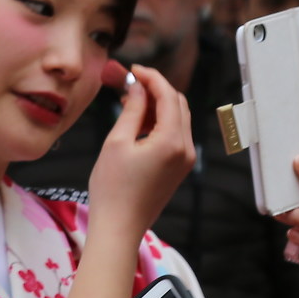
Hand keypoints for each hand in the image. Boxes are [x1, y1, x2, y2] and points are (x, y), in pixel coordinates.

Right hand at [86, 63, 195, 242]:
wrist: (119, 227)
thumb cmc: (113, 188)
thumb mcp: (117, 142)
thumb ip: (132, 110)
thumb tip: (138, 88)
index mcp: (172, 140)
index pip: (168, 95)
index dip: (151, 77)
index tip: (133, 69)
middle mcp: (186, 149)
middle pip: (178, 104)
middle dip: (156, 89)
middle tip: (131, 84)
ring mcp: (185, 160)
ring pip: (178, 119)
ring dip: (158, 105)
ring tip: (131, 102)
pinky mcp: (179, 168)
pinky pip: (176, 135)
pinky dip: (161, 123)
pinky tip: (139, 122)